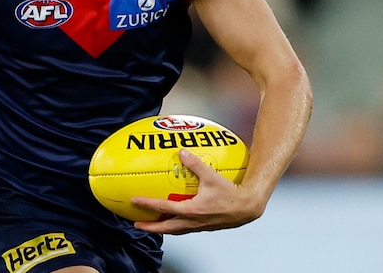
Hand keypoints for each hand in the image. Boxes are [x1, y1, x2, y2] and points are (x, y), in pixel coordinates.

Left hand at [131, 149, 263, 233]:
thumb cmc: (231, 194)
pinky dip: (175, 226)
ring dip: (162, 228)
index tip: (135, 201)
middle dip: (150, 227)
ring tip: (152, 225)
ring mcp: (199, 226)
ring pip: (175, 230)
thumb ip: (195, 164)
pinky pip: (185, 228)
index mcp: (192, 210)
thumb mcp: (212, 176)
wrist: (247, 208)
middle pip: (166, 227)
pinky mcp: (205, 226)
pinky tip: (175, 220)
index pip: (164, 208)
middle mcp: (193, 221)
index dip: (148, 204)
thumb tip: (182, 153)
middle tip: (137, 224)